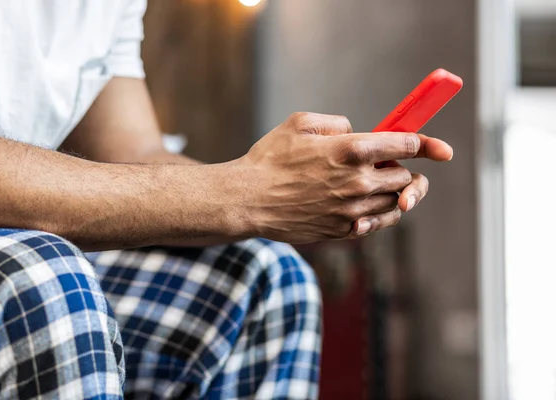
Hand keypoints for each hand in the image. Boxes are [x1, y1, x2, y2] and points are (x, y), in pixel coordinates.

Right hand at [235, 112, 451, 242]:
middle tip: (386, 165)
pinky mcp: (342, 231)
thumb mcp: (300, 123)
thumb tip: (356, 133)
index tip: (441, 150)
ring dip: (392, 192)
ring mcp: (352, 210)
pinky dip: (380, 214)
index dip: (427, 145)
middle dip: (401, 169)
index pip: (407, 146)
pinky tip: (366, 206)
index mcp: (351, 150)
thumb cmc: (269, 159)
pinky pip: (378, 224)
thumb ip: (337, 123)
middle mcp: (358, 182)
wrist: (247, 201)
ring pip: (395, 203)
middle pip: (406, 177)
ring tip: (373, 184)